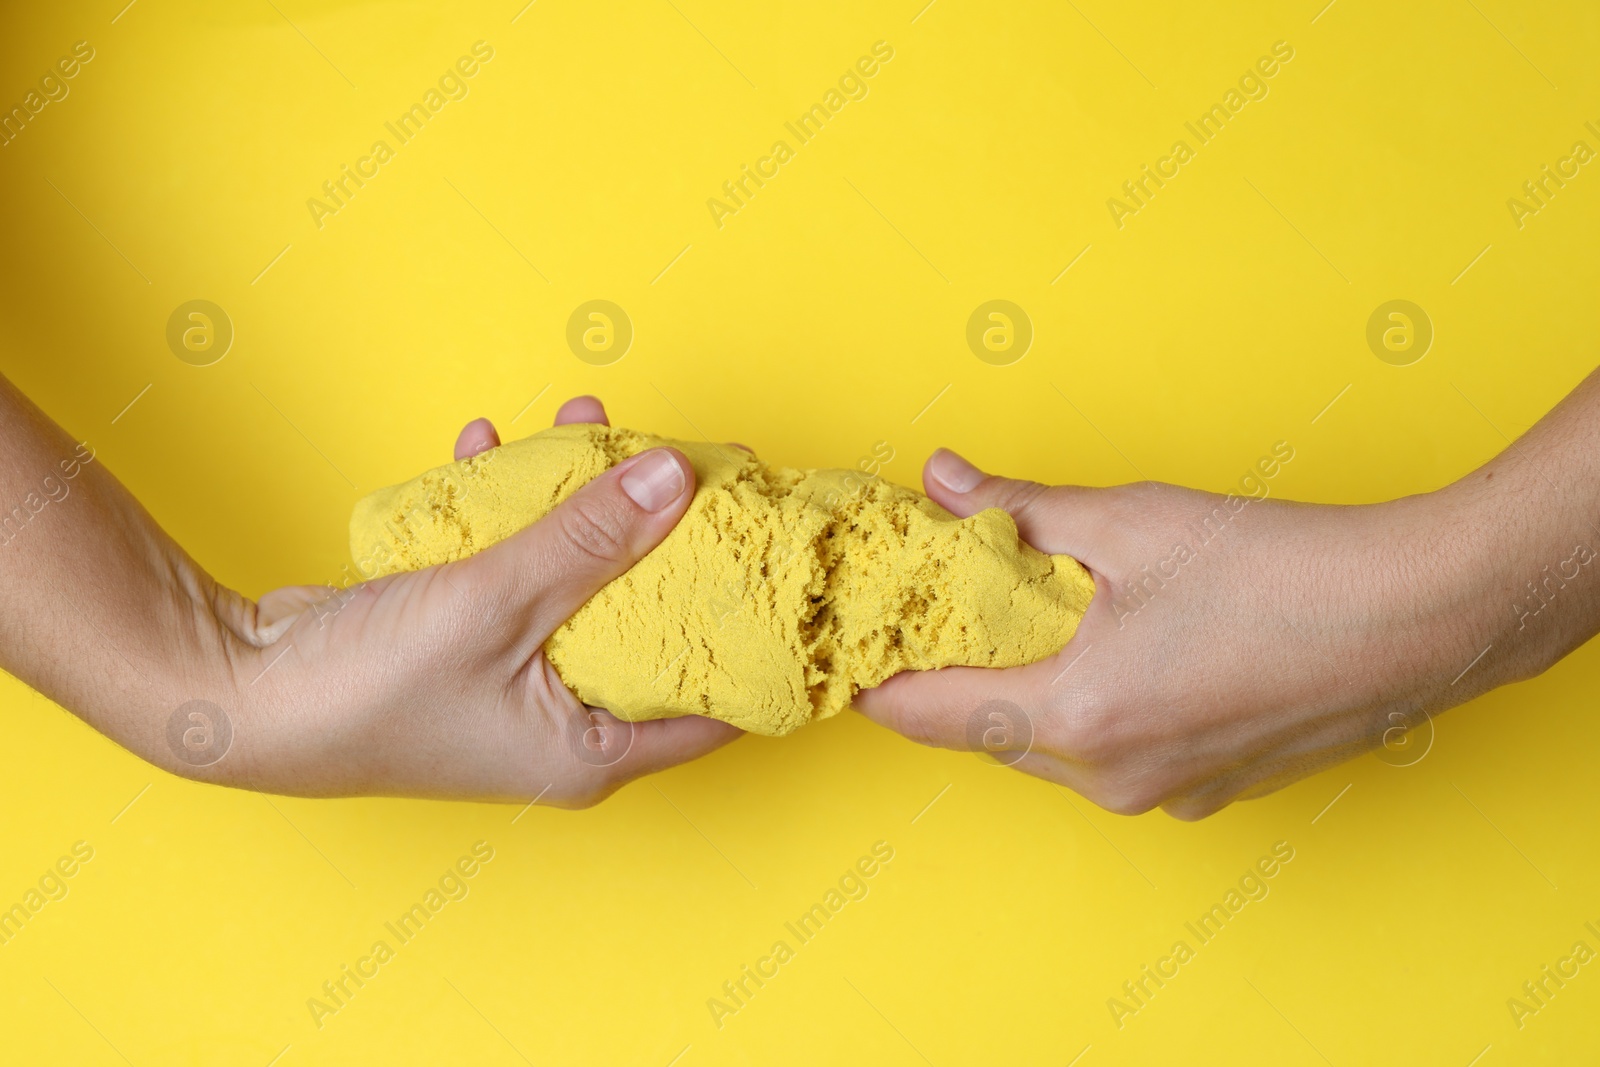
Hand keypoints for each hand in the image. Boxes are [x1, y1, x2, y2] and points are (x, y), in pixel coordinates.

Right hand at [194, 396, 740, 804]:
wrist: (240, 696)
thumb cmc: (370, 687)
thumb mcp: (500, 603)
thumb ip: (593, 538)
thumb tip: (680, 475)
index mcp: (595, 753)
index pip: (715, 698)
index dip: (752, 622)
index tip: (774, 546)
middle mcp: (565, 728)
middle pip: (649, 618)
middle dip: (662, 531)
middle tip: (691, 459)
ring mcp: (515, 685)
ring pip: (579, 581)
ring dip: (579, 503)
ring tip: (590, 425)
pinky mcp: (469, 645)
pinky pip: (516, 570)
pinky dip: (510, 513)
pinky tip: (495, 446)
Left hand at [855, 443, 1575, 819]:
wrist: (1423, 615)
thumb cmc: (1284, 568)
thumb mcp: (1133, 521)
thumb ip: (1019, 509)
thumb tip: (941, 479)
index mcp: (1078, 717)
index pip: (926, 715)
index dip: (875, 675)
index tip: (851, 638)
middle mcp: (1110, 778)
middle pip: (983, 731)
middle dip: (951, 670)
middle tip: (936, 601)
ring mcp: (1163, 796)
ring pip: (1045, 747)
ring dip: (1022, 688)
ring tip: (1025, 613)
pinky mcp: (1206, 792)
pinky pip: (1108, 757)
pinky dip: (1087, 709)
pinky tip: (1112, 646)